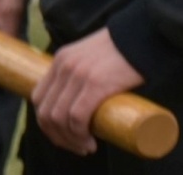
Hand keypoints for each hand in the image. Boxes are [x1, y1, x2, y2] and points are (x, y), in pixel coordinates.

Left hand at [32, 27, 143, 155]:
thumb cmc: (123, 51)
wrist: (144, 35)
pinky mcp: (95, 84)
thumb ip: (82, 72)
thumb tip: (84, 102)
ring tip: (85, 146)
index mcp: (61, 59)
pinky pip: (76, 117)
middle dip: (57, 136)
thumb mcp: (91, 57)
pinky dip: (80, 135)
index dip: (47, 123)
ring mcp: (77, 74)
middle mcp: (64, 66)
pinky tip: (90, 142)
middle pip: (45, 112)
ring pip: (58, 118)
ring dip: (69, 140)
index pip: (39, 98)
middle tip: (76, 146)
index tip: (65, 135)